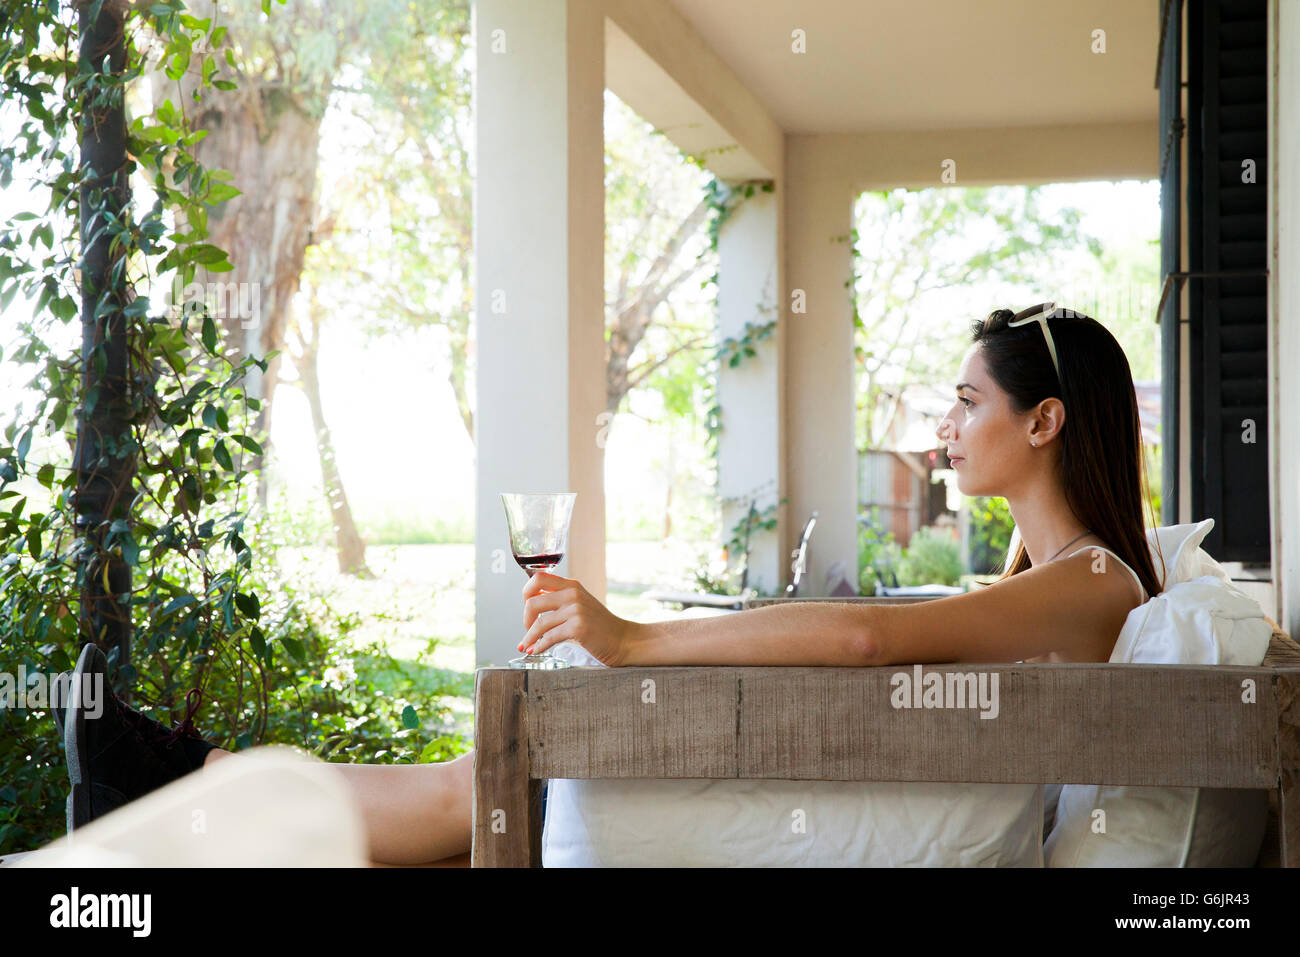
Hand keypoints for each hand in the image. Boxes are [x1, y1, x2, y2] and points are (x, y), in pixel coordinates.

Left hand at [519, 571, 638, 666]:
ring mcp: (576, 610)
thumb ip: (560, 601)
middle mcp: (573, 594)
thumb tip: (531, 605)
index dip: (526, 593)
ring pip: (539, 623)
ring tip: (527, 645)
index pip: (538, 578)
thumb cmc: (601, 626)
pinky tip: (536, 650)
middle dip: (525, 619)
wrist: (623, 640)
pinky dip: (539, 646)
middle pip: (532, 601)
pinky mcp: (578, 627)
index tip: (527, 608)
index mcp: (571, 585)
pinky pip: (549, 637)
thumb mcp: (581, 604)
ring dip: (528, 637)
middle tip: (528, 629)